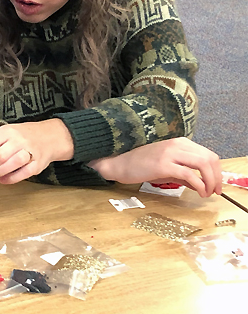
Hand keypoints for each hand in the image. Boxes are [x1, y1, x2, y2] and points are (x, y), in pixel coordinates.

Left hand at [0, 119, 73, 183]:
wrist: (51, 136)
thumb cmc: (23, 135)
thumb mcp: (6, 133)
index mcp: (7, 131)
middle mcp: (18, 140)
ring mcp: (30, 152)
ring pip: (11, 164)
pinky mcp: (38, 164)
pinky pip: (23, 174)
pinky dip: (10, 179)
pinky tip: (3, 180)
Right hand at [87, 138, 221, 197]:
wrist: (119, 164)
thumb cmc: (140, 166)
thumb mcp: (166, 168)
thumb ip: (184, 174)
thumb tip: (201, 185)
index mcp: (179, 143)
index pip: (208, 154)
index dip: (217, 171)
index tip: (216, 185)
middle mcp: (177, 144)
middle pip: (209, 158)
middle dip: (217, 177)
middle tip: (215, 191)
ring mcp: (169, 153)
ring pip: (203, 164)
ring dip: (211, 181)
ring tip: (207, 193)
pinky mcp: (163, 165)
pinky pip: (189, 174)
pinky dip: (199, 185)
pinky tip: (199, 193)